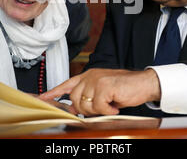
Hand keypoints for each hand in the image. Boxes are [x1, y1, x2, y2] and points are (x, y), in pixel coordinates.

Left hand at [39, 68, 160, 115]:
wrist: (144, 83)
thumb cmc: (125, 88)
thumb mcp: (103, 91)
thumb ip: (88, 96)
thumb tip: (73, 107)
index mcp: (89, 75)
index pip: (67, 84)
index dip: (53, 92)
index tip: (42, 98)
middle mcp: (90, 76)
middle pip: (75, 99)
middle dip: (85, 109)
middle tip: (101, 108)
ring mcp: (97, 80)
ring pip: (85, 105)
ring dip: (99, 110)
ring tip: (110, 104)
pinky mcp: (105, 87)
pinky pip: (99, 107)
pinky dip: (108, 110)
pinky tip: (115, 105)